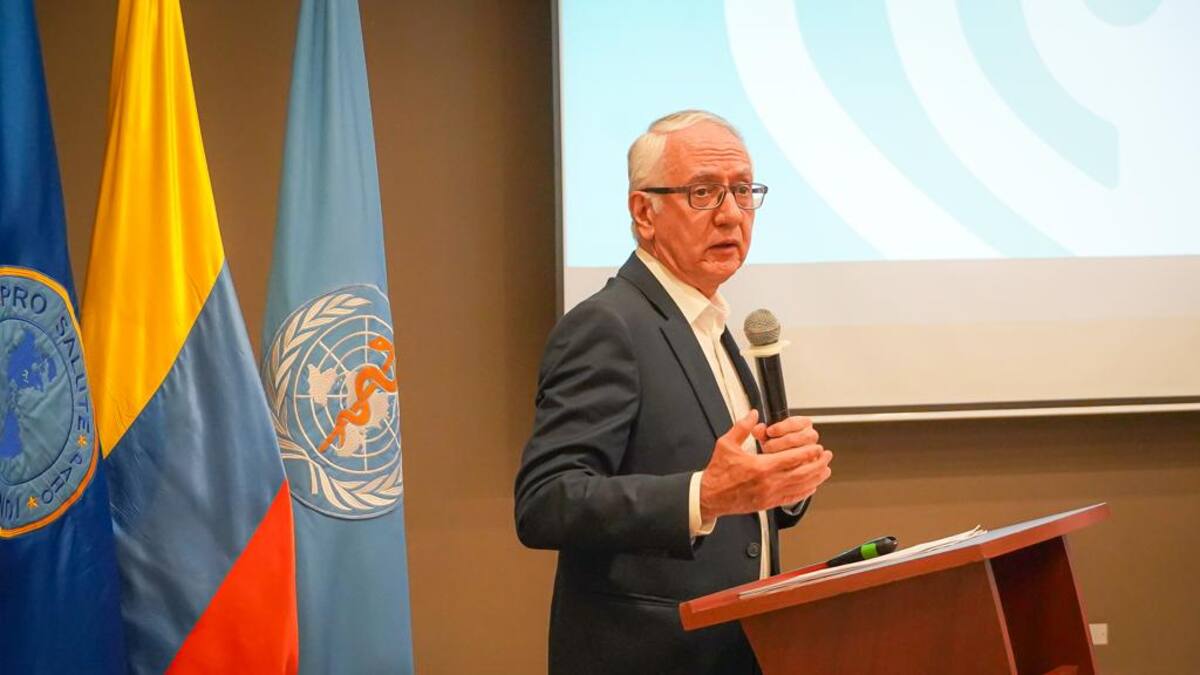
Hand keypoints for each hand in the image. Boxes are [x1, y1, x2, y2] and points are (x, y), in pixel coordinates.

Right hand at [699, 410, 832, 521]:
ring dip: (816, 478)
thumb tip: (753, 415)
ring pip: (800, 487)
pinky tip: (811, 487)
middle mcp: (769, 482)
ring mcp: (770, 495)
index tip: (817, 447)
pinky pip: (791, 498)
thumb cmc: (718, 472)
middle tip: (826, 456)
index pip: (792, 459)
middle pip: (802, 473)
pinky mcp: (768, 504)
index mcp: (760, 466)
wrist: (710, 496)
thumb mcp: (726, 444)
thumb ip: (742, 427)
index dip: (807, 453)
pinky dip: (804, 493)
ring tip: (825, 470)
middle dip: (817, 464)